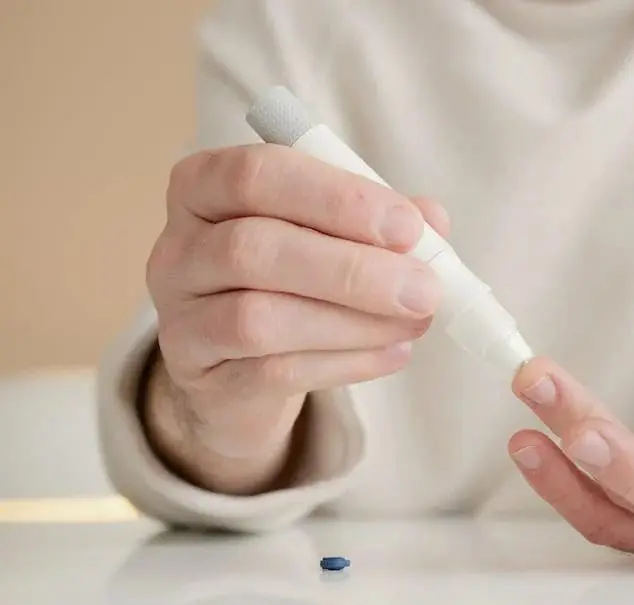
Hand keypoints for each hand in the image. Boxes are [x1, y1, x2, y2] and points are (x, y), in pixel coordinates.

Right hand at [144, 144, 446, 490]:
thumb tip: (432, 218)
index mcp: (204, 187)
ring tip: (417, 322)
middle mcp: (178, 249)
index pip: (258, 175)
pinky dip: (347, 362)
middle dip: (352, 269)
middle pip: (253, 249)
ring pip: (258, 319)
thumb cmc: (291, 279)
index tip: (408, 225)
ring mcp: (180, 319)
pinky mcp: (202, 379)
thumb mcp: (330, 235)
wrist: (236, 370)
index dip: (338, 198)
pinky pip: (274, 373)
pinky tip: (394, 353)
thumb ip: (378, 220)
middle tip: (424, 288)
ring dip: (353, 322)